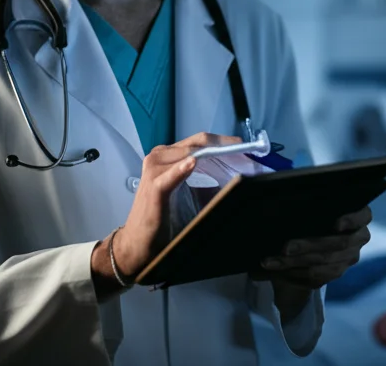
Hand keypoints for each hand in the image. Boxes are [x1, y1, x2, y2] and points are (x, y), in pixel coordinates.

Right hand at [91, 133, 241, 295]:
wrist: (138, 243)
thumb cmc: (164, 218)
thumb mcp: (190, 195)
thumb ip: (207, 181)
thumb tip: (238, 176)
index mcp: (169, 156)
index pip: (200, 141)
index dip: (224, 141)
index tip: (247, 147)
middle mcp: (160, 157)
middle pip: (197, 143)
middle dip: (223, 145)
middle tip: (246, 149)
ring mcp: (155, 169)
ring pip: (188, 153)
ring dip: (211, 154)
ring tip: (233, 154)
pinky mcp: (154, 187)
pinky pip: (170, 175)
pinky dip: (181, 169)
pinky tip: (192, 163)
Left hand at [250, 207, 372, 317]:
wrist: (312, 233)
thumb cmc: (312, 211)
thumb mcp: (313, 206)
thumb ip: (306, 206)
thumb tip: (278, 203)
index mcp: (360, 216)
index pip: (362, 216)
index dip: (351, 221)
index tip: (336, 225)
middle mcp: (359, 238)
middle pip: (336, 245)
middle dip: (308, 247)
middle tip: (285, 248)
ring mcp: (349, 258)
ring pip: (323, 266)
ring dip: (294, 265)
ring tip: (270, 263)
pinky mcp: (336, 273)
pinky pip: (317, 279)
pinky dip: (294, 275)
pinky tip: (276, 272)